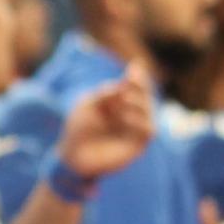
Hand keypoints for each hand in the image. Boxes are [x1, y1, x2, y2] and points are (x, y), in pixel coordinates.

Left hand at [56, 64, 157, 181]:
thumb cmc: (79, 127)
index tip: (133, 69)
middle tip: (130, 81)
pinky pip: (148, 130)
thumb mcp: (88, 104)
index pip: (135, 87)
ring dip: (139, 102)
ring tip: (124, 99)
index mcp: (121, 101)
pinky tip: (125, 117)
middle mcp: (131, 113)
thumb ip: (105, 94)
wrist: (74, 154)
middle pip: (145, 96)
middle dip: (140, 87)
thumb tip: (123, 86)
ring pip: (149, 111)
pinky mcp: (137, 145)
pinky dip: (141, 121)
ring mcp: (135, 129)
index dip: (137, 77)